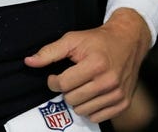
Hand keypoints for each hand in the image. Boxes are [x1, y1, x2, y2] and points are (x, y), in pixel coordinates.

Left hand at [24, 9, 148, 122]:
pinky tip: (92, 95)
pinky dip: (91, 109)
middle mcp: (108, 81)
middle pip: (72, 99)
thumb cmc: (98, 40)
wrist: (128, 41)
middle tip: (72, 79)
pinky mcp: (124, 102)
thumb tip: (29, 62)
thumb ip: (49, 52)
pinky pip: (98, 118)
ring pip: (83, 111)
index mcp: (95, 64)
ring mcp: (117, 93)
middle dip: (67, 90)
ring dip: (78, 100)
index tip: (57, 75)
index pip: (63, 84)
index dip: (54, 80)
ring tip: (82, 86)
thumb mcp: (73, 39)